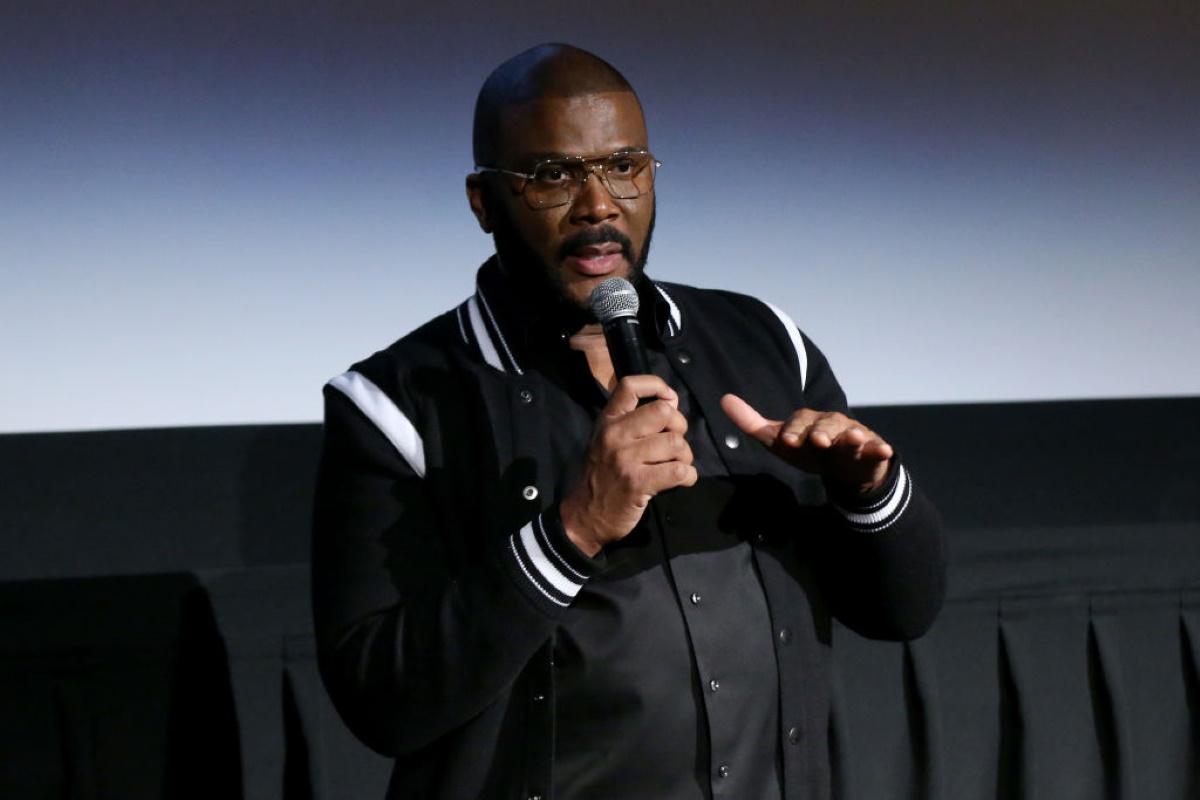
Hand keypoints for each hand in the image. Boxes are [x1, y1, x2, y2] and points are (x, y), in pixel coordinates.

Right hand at [561, 376, 697, 555]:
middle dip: (679, 427)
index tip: (669, 400)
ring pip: (676, 443)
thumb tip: (671, 400)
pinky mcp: (637, 483)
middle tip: (674, 444)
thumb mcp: (606, 441)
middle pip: (663, 412)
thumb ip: (633, 421)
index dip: (656, 385)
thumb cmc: (599, 477)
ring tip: (677, 465)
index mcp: (607, 421)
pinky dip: (688, 476)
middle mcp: (614, 435)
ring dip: (685, 456)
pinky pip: (678, 471)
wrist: (583, 517)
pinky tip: (682, 480)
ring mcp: (625, 459)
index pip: (630, 385)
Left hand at [720, 393, 892, 492]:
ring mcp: (854, 435)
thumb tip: (724, 399)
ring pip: (852, 433)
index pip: (798, 423)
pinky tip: (883, 450)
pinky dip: (879, 448)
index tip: (787, 440)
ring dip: (852, 436)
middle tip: (817, 441)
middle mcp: (832, 424)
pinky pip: (876, 447)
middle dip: (821, 432)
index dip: (793, 431)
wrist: (843, 468)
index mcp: (808, 421)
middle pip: (826, 424)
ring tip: (853, 439)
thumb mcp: (778, 440)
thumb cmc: (808, 451)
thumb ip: (752, 422)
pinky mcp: (871, 449)